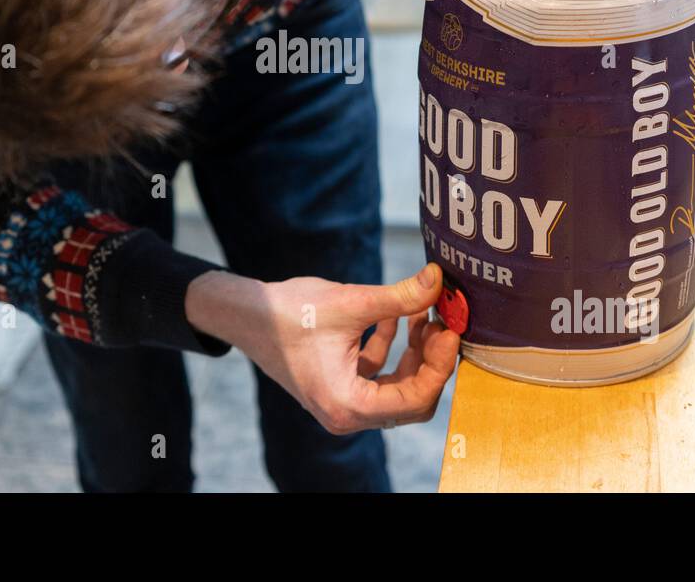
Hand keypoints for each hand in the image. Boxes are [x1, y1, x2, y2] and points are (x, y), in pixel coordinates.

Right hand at [185, 264, 459, 433]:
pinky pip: (378, 373)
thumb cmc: (288, 313)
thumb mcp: (350, 302)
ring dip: (414, 351)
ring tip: (423, 311)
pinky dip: (392, 346)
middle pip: (411, 398)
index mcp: (347, 405)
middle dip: (430, 359)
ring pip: (397, 385)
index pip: (415, 400)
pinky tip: (398, 313)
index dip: (440, 366)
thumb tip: (438, 280)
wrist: (245, 314)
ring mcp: (342, 401)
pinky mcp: (339, 384)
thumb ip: (399, 296)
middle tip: (443, 321)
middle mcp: (346, 413)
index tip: (450, 330)